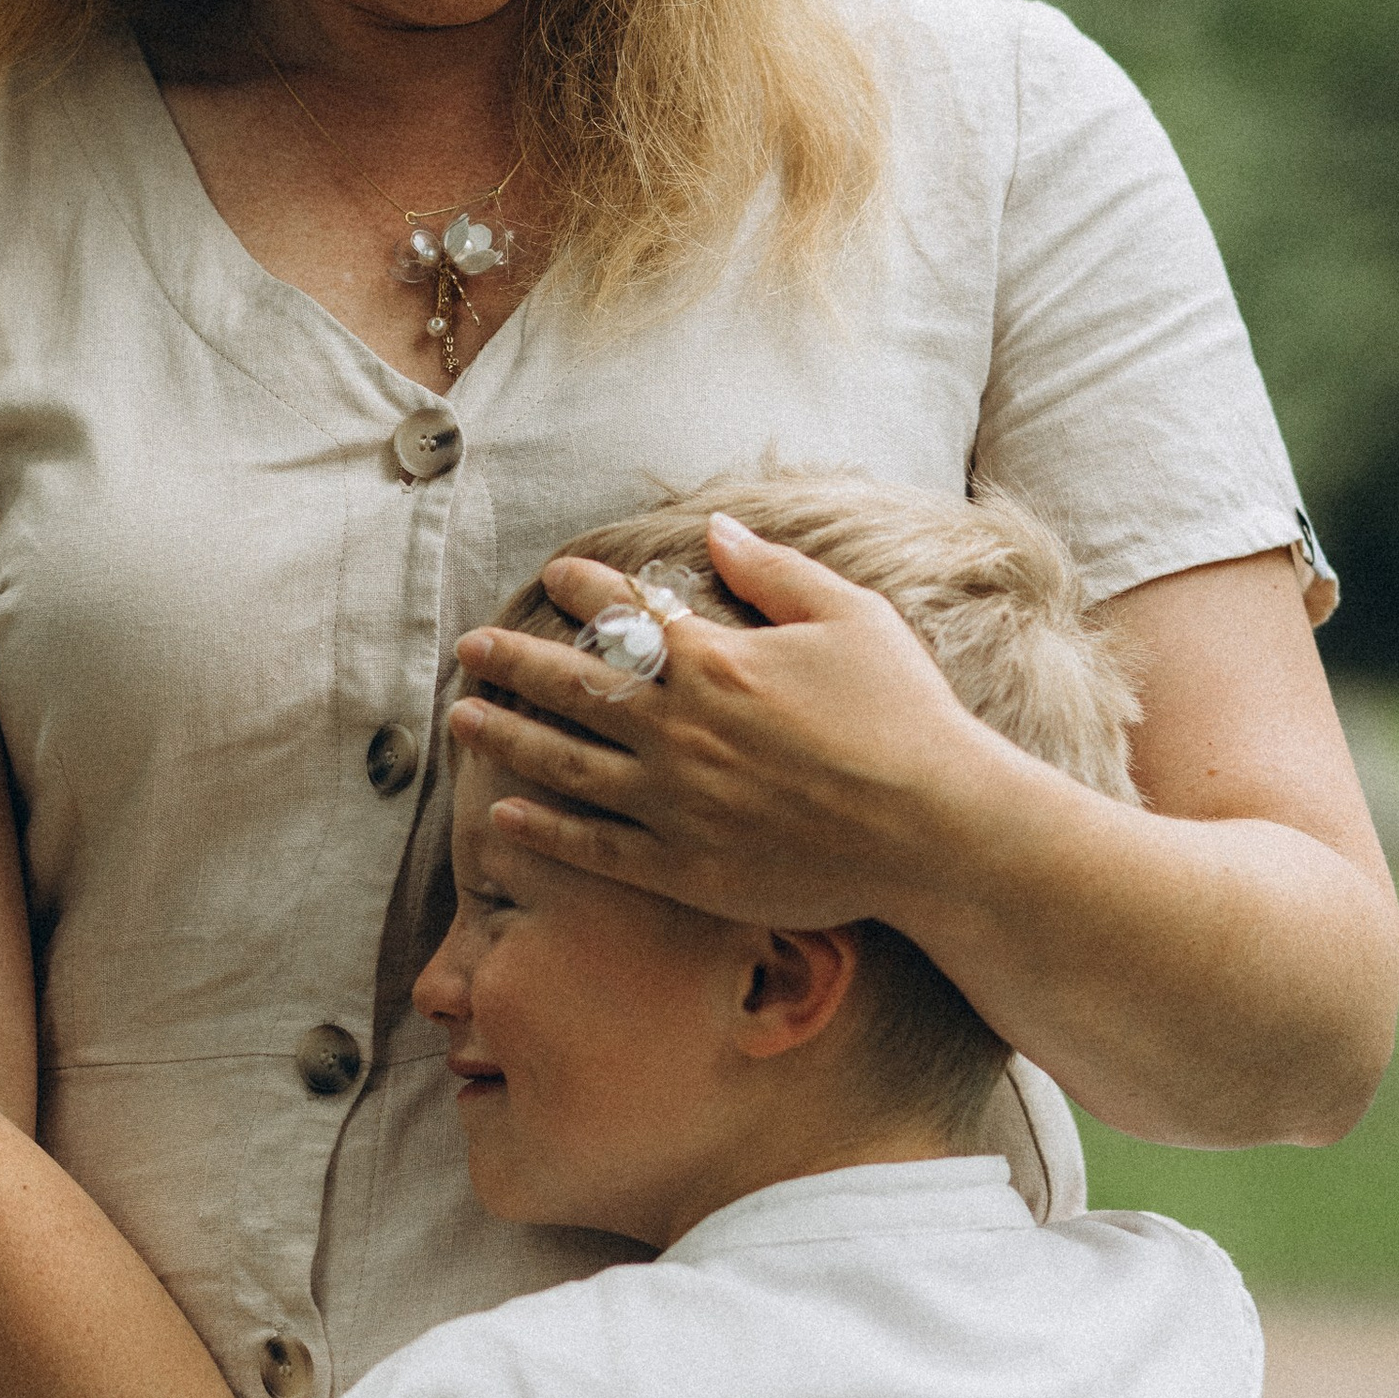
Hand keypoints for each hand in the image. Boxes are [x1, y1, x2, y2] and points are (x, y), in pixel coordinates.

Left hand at [447, 513, 1015, 932]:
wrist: (937, 830)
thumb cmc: (904, 716)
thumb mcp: (851, 618)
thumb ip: (775, 573)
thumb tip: (718, 530)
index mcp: (716, 659)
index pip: (627, 611)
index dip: (583, 587)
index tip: (552, 575)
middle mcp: (680, 727)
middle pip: (574, 684)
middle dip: (514, 661)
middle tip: (470, 649)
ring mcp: (675, 801)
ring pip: (565, 763)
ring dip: (507, 737)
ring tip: (461, 720)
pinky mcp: (684, 866)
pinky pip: (595, 846)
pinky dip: (544, 829)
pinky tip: (503, 815)